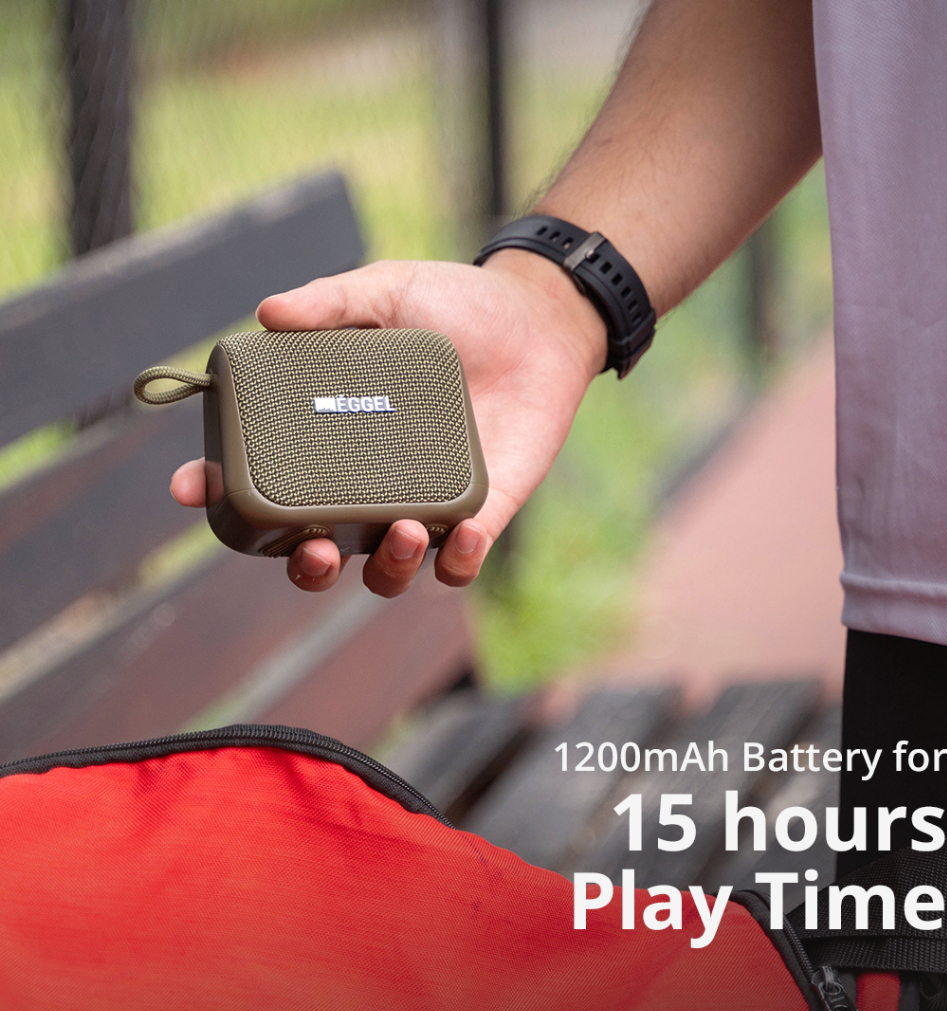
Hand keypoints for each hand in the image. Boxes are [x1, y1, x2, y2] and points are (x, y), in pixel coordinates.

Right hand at [170, 250, 606, 595]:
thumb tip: (267, 312)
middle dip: (306, 566)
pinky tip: (460, 535)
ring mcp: (424, 502)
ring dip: (386, 569)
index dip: (224, 493)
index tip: (193, 487)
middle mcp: (371, 482)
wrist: (541, 321)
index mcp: (335, 438)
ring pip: (387, 570)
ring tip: (404, 532)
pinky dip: (456, 562)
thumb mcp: (388, 292)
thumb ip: (331, 302)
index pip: (269, 478)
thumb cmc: (458, 306)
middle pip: (322, 550)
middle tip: (312, 550)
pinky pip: (460, 562)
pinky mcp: (479, 511)